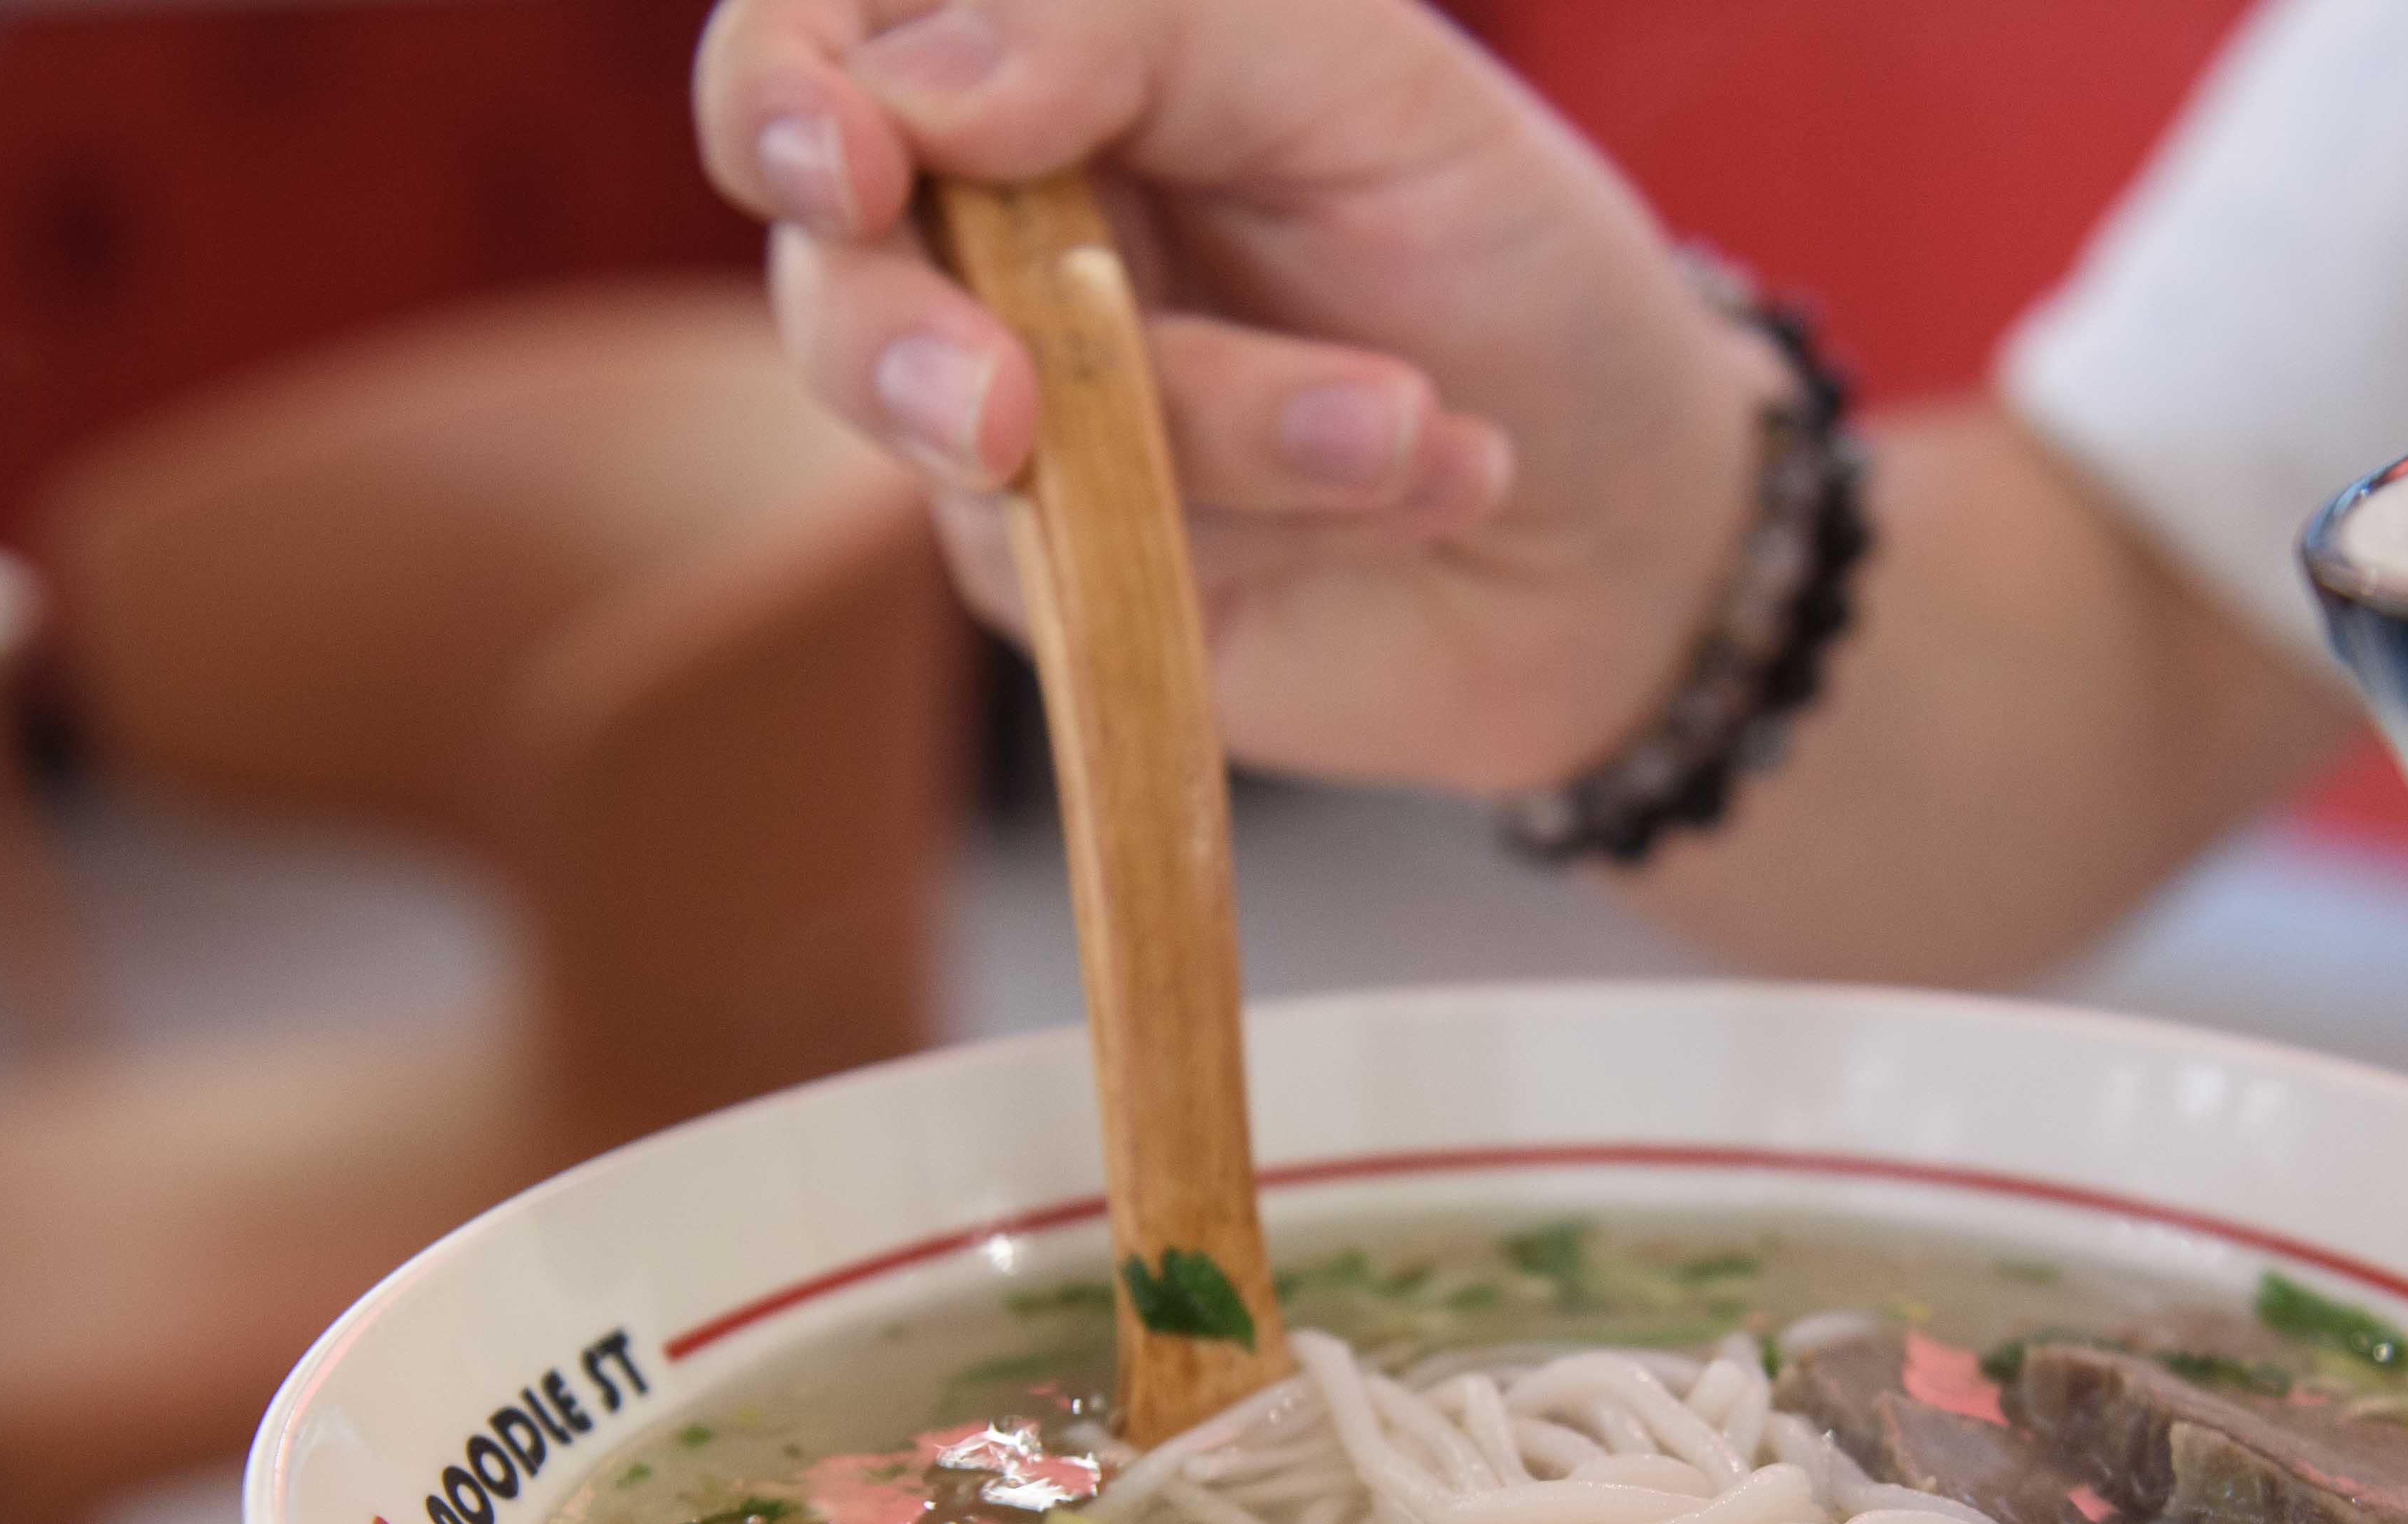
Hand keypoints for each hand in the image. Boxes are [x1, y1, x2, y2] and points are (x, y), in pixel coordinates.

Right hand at [693, 0, 1787, 793]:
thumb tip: (912, 86)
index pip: (817, 39)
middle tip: (1006, 412)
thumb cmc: (1499, 255)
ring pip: (979, 444)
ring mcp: (1018, 422)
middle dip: (897, 340)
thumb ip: (1138, 25)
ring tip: (1403, 419)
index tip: (848, 157)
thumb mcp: (1364, 74)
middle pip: (826, 270)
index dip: (782, 90)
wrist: (1625, 509)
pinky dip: (1291, 512)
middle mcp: (988, 236)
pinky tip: (1438, 476)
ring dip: (1210, 430)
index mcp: (1036, 61)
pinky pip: (1100, 563)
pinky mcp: (1075, 583)